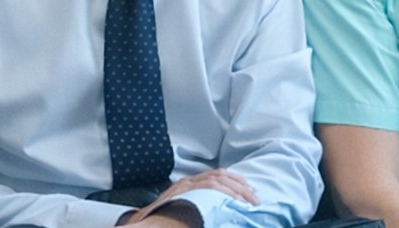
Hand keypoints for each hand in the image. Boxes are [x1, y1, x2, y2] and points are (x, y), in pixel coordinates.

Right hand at [122, 169, 256, 224]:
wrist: (144, 224)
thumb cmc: (163, 221)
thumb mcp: (183, 211)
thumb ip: (198, 208)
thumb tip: (218, 215)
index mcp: (188, 185)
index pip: (216, 175)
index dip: (235, 181)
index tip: (249, 191)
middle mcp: (187, 182)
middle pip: (219, 175)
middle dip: (240, 185)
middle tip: (255, 198)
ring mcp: (185, 186)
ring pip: (216, 179)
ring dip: (237, 190)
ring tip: (249, 201)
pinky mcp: (183, 191)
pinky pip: (209, 187)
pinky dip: (225, 193)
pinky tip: (236, 202)